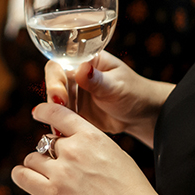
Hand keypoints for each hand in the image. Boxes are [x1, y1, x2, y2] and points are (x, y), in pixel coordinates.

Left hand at [13, 102, 161, 194]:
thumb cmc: (130, 191)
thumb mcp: (114, 154)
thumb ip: (90, 144)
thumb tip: (67, 142)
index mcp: (91, 136)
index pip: (57, 113)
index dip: (43, 111)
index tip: (37, 112)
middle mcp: (73, 150)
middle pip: (46, 142)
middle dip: (51, 154)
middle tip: (63, 169)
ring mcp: (61, 172)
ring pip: (32, 159)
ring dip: (38, 166)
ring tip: (49, 177)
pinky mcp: (53, 194)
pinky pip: (23, 177)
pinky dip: (21, 175)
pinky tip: (24, 176)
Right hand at [45, 51, 170, 143]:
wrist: (141, 115)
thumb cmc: (134, 93)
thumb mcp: (117, 86)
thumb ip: (98, 80)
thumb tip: (82, 68)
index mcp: (86, 61)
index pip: (61, 64)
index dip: (55, 78)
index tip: (60, 95)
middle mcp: (76, 75)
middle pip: (53, 82)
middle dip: (54, 96)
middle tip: (60, 109)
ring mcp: (74, 94)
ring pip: (54, 101)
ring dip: (55, 112)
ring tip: (60, 126)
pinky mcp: (74, 111)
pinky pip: (60, 116)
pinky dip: (59, 123)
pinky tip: (61, 133)